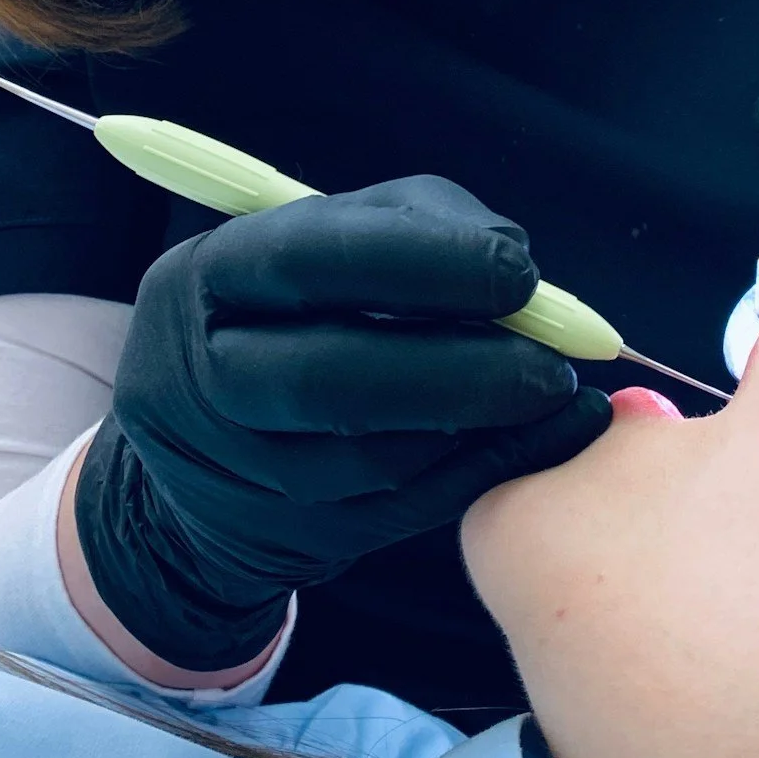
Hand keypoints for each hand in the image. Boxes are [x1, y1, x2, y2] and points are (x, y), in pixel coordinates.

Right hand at [73, 175, 610, 669]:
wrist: (212, 438)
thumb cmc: (299, 304)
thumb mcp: (333, 234)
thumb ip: (419, 223)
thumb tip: (513, 257)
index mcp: (208, 275)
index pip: (308, 260)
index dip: (421, 263)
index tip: (519, 273)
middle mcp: (204, 377)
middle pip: (329, 377)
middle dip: (459, 369)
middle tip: (554, 363)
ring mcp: (242, 470)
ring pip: (372, 459)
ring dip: (482, 427)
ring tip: (554, 392)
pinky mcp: (294, 535)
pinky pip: (404, 509)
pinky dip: (484, 469)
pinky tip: (543, 437)